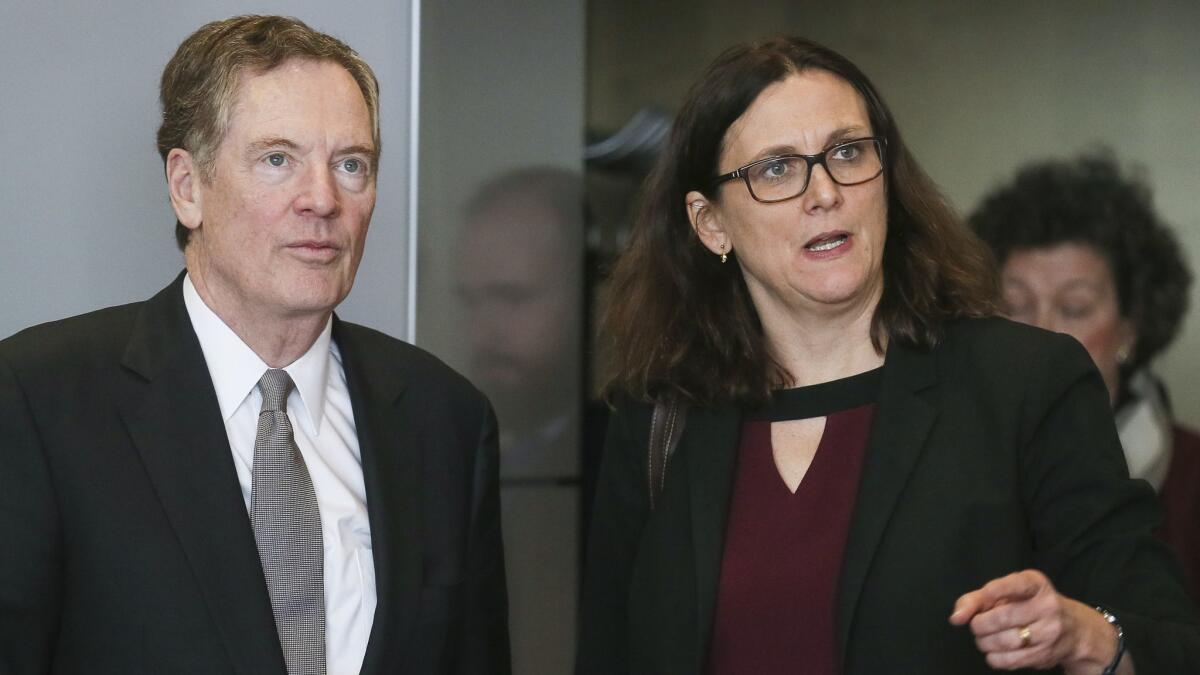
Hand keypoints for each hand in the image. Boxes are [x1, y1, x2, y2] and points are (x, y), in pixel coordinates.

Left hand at [949, 569, 1120, 672]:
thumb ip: (977, 599)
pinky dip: (994, 657)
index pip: (1015, 585)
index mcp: (1036, 584)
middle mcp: (1047, 607)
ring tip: (985, 638)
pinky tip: (996, 650)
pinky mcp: (1045, 655)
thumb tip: (956, 617)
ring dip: (984, 642)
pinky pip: (1008, 660)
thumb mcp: (1007, 593)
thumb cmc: (1029, 606)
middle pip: (1002, 618)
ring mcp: (1049, 632)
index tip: (985, 596)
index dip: (996, 591)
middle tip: (978, 625)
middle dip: (980, 624)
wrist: (1074, 630)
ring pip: (1003, 641)